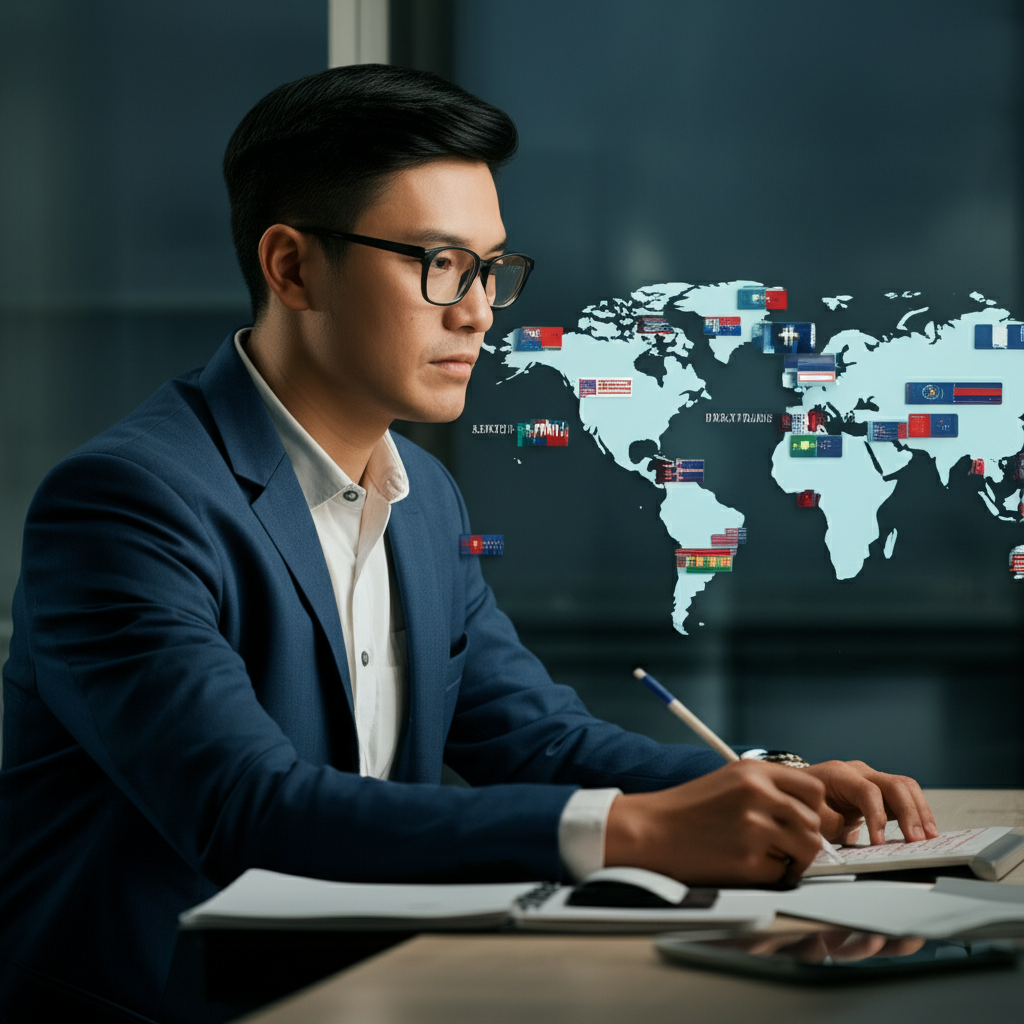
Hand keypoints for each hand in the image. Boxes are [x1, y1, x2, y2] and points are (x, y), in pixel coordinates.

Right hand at [604, 760, 825, 885]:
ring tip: (771, 858)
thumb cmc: (685, 809)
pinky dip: (771, 875)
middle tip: (786, 846)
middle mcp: (758, 794)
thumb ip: (767, 788)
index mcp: (753, 771)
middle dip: (804, 838)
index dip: (813, 809)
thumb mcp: (728, 780)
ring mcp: (754, 827)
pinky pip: (782, 873)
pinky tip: (747, 866)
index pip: (813, 789)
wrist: (650, 830)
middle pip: (814, 821)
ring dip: (794, 859)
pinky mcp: (748, 860)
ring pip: (807, 848)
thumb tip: (805, 811)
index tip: (802, 819)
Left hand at [801, 760, 937, 845]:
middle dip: (909, 813)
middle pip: (894, 785)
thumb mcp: (809, 815)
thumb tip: (858, 837)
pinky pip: (905, 797)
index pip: (867, 791)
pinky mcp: (880, 791)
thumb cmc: (802, 804)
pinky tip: (925, 831)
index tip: (879, 843)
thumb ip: (831, 822)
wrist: (799, 793)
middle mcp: (859, 772)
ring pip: (905, 787)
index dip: (876, 817)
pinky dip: (917, 813)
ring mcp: (872, 778)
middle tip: (917, 840)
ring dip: (920, 812)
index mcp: (839, 774)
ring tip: (930, 837)